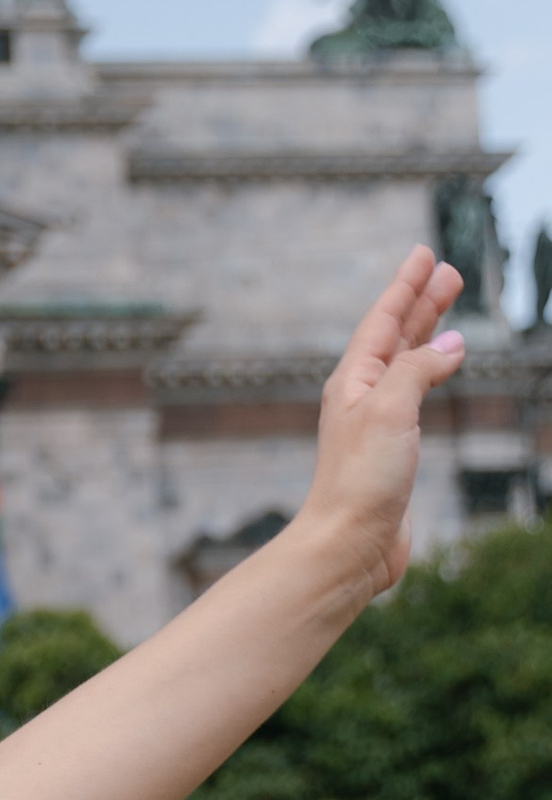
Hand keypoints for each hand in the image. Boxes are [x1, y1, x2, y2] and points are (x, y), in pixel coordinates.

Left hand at [301, 247, 465, 596]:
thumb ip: (417, 370)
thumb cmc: (360, 481)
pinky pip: (415, 394)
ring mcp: (377, 422)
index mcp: (353, 381)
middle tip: (449, 272)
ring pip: (407, 362)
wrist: (349, 544)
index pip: (383, 320)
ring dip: (428, 332)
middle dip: (422, 302)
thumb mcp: (389, 411)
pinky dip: (431, 371)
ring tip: (450, 305)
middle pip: (396, 335)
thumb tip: (449, 345)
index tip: (424, 254)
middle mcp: (362, 396)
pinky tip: (442, 367)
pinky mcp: (392, 448)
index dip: (405, 286)